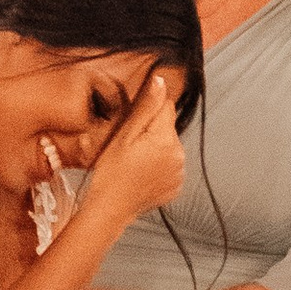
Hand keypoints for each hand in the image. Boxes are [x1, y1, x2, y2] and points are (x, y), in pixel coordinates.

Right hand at [90, 72, 183, 221]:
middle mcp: (179, 156)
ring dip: (156, 149)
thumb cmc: (111, 174)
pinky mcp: (176, 186)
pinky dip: (159, 166)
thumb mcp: (124, 135)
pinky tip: (142, 173)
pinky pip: (170, 165)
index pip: (166, 107)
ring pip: (170, 146)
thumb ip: (146, 107)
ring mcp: (179, 173)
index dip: (147, 112)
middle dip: (152, 132)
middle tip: (131, 147)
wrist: (110, 209)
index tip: (134, 127)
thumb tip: (160, 80)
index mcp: (166, 140)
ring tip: (135, 163)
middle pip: (168, 128)